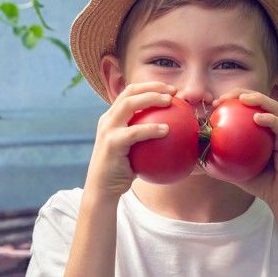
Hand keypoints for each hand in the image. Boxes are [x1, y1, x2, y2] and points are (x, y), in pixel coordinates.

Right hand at [84, 82, 176, 198]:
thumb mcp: (135, 151)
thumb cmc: (123, 172)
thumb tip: (174, 133)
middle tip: (173, 92)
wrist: (103, 189)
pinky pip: (135, 132)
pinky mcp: (112, 143)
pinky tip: (167, 130)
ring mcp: (108, 130)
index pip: (130, 93)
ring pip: (129, 105)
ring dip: (151, 99)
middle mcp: (107, 119)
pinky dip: (151, 129)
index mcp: (112, 118)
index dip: (150, 86)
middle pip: (130, 93)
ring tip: (170, 102)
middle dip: (152, 87)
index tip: (170, 91)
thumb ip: (146, 138)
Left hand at [206, 89, 277, 213]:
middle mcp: (272, 126)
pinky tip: (257, 118)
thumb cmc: (260, 184)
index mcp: (260, 129)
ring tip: (242, 99)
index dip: (232, 99)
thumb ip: (218, 162)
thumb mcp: (233, 172)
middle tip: (223, 98)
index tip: (215, 103)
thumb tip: (195, 158)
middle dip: (241, 93)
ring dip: (258, 99)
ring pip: (273, 107)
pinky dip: (269, 119)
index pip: (247, 106)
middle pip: (259, 100)